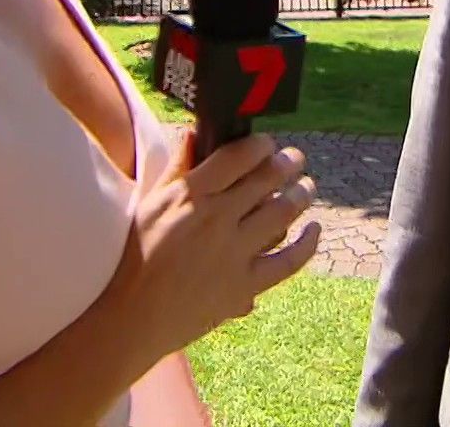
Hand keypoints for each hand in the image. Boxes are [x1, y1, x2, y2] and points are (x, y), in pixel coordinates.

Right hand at [104, 130, 320, 363]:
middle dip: (288, 163)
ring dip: (301, 194)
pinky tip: (315, 228)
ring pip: (283, 212)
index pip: (239, 156)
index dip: (261, 145)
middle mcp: (216, 219)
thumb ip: (179, 169)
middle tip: (295, 159)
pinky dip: (308, 243)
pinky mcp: (245, 286)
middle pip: (267, 179)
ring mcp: (233, 253)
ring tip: (306, 187)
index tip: (267, 144)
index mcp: (191, 196)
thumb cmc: (138, 256)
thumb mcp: (151, 204)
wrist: (134, 316)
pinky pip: (289, 261)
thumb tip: (195, 132)